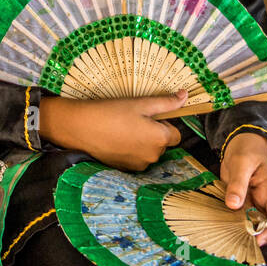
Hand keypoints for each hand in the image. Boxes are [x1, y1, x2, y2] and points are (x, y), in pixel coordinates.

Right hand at [38, 92, 185, 170]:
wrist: (81, 128)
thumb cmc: (111, 112)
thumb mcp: (140, 103)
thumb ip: (166, 102)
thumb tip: (185, 96)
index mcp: (159, 139)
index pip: (176, 134)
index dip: (164, 123)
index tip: (148, 115)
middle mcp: (152, 156)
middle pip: (162, 144)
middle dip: (153, 133)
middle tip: (134, 119)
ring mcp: (138, 165)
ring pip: (149, 152)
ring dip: (142, 142)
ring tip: (123, 129)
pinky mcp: (125, 169)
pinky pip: (136, 159)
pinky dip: (131, 150)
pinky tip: (117, 139)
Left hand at [219, 132, 266, 245]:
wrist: (239, 141)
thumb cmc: (247, 149)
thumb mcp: (241, 163)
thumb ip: (238, 183)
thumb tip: (233, 204)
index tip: (258, 239)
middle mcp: (264, 200)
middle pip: (266, 225)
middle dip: (256, 236)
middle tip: (240, 243)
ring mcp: (253, 202)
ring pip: (252, 223)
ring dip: (243, 231)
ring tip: (230, 239)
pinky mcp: (241, 201)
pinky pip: (239, 216)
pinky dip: (233, 223)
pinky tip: (222, 227)